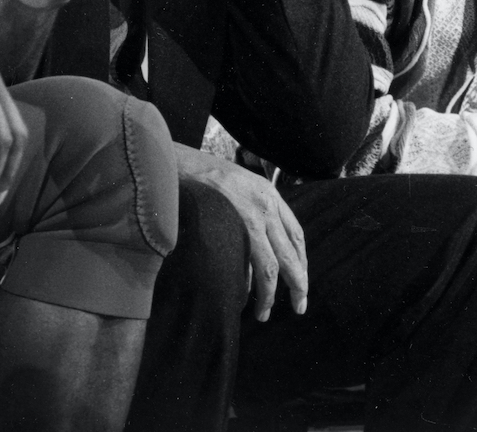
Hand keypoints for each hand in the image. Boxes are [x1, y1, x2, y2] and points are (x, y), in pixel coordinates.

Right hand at [175, 143, 307, 321]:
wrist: (174, 162)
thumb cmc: (200, 175)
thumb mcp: (237, 184)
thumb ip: (252, 208)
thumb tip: (259, 248)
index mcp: (269, 195)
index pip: (296, 235)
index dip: (302, 262)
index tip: (301, 282)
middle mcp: (266, 205)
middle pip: (291, 254)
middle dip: (298, 285)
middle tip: (299, 307)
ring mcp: (250, 216)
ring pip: (270, 266)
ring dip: (270, 293)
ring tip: (264, 313)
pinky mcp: (232, 226)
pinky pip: (247, 264)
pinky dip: (246, 284)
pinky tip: (243, 297)